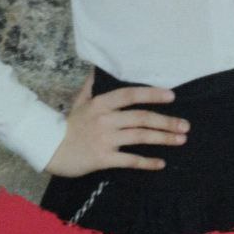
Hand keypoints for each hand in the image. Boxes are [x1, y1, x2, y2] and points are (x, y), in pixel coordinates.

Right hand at [44, 69, 188, 176]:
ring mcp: (105, 139)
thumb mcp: (79, 102)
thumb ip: (91, 86)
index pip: (130, 95)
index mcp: (101, 104)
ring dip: (163, 138)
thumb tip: (96, 69)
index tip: (171, 96)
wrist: (49, 149)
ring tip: (180, 140)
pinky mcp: (103, 158)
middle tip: (185, 125)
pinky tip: (160, 163)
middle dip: (166, 121)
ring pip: (139, 137)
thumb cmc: (67, 125)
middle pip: (141, 118)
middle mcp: (105, 119)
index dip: (152, 94)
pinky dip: (146, 162)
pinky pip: (129, 160)